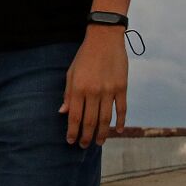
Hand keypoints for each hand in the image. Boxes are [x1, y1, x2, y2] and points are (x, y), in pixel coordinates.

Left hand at [60, 29, 127, 146]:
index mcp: (78, 88)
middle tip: (84, 146)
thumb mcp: (71, 73)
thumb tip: (63, 113)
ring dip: (102, 133)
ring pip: (106, 118)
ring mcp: (109, 90)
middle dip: (86, 136)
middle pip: (90, 121)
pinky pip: (122, 108)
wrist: (104, 39)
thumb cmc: (84, 56)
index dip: (73, 131)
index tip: (71, 141)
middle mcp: (94, 92)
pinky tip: (118, 130)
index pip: (75, 116)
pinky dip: (121, 121)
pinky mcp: (122, 87)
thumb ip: (68, 94)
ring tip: (99, 142)